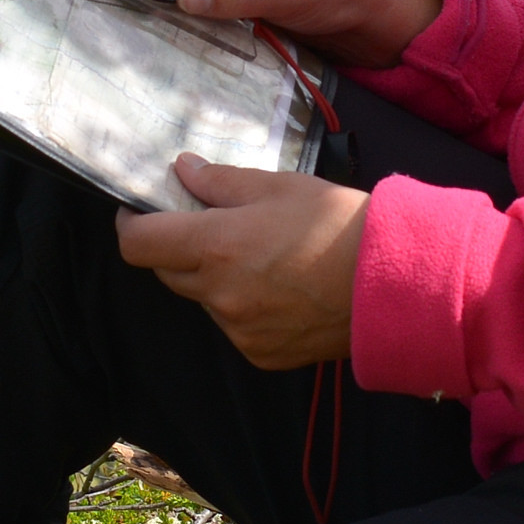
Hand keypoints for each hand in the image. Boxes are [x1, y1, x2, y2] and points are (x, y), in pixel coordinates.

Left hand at [115, 158, 368, 369]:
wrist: (393, 285)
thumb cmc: (338, 224)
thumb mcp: (278, 186)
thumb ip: (221, 182)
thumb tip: (182, 169)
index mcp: (216, 246)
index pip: (139, 244)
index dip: (131, 225)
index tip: (140, 212)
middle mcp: (218, 294)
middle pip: (168, 272)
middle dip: (177, 248)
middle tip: (211, 227)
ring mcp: (238, 330)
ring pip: (203, 300)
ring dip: (214, 279)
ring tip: (262, 259)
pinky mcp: (260, 354)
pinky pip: (233, 327)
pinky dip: (243, 307)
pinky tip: (281, 290)